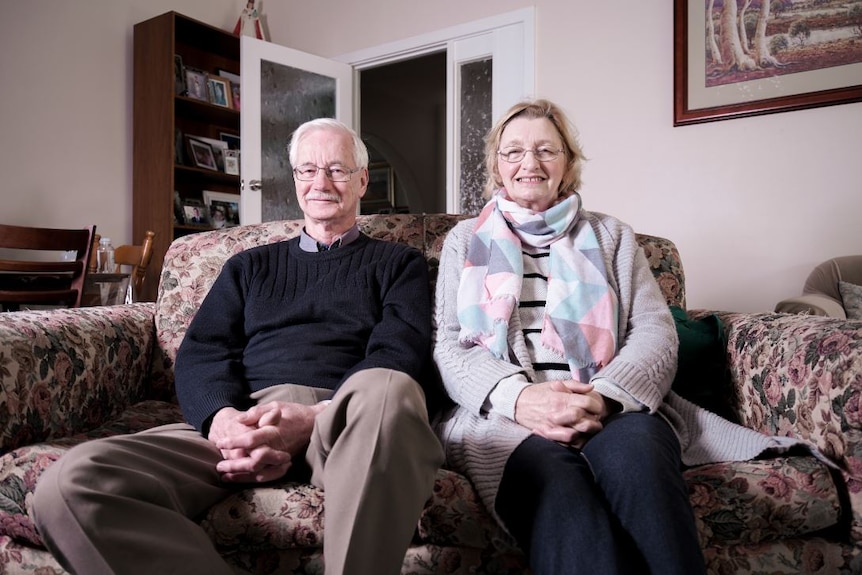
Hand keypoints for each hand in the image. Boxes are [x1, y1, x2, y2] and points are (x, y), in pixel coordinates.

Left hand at [208, 401, 327, 482]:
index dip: (233, 442)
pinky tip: (240, 479)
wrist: (313, 423)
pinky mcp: (282, 464)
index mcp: (273, 431)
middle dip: (234, 465)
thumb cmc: (293, 412)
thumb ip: (256, 412)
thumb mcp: (275, 405)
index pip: (250, 439)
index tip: (220, 443)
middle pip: (253, 461)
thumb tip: (239, 420)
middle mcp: (277, 447)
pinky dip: (252, 479)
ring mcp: (280, 457)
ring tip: (224, 476)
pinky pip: (267, 476)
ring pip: (259, 472)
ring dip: (240, 476)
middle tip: (219, 466)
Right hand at [514, 380, 612, 447]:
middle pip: (584, 420)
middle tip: (596, 420)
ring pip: (576, 434)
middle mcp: (558, 413)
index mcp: (561, 398)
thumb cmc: (537, 392)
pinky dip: (574, 442)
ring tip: (588, 430)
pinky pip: (564, 443)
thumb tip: (591, 388)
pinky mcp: (547, 434)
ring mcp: (552, 425)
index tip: (597, 408)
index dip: (596, 406)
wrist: (516, 402)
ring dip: (585, 434)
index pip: (587, 403)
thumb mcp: (555, 383)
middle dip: (594, 422)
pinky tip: (578, 437)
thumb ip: (574, 385)